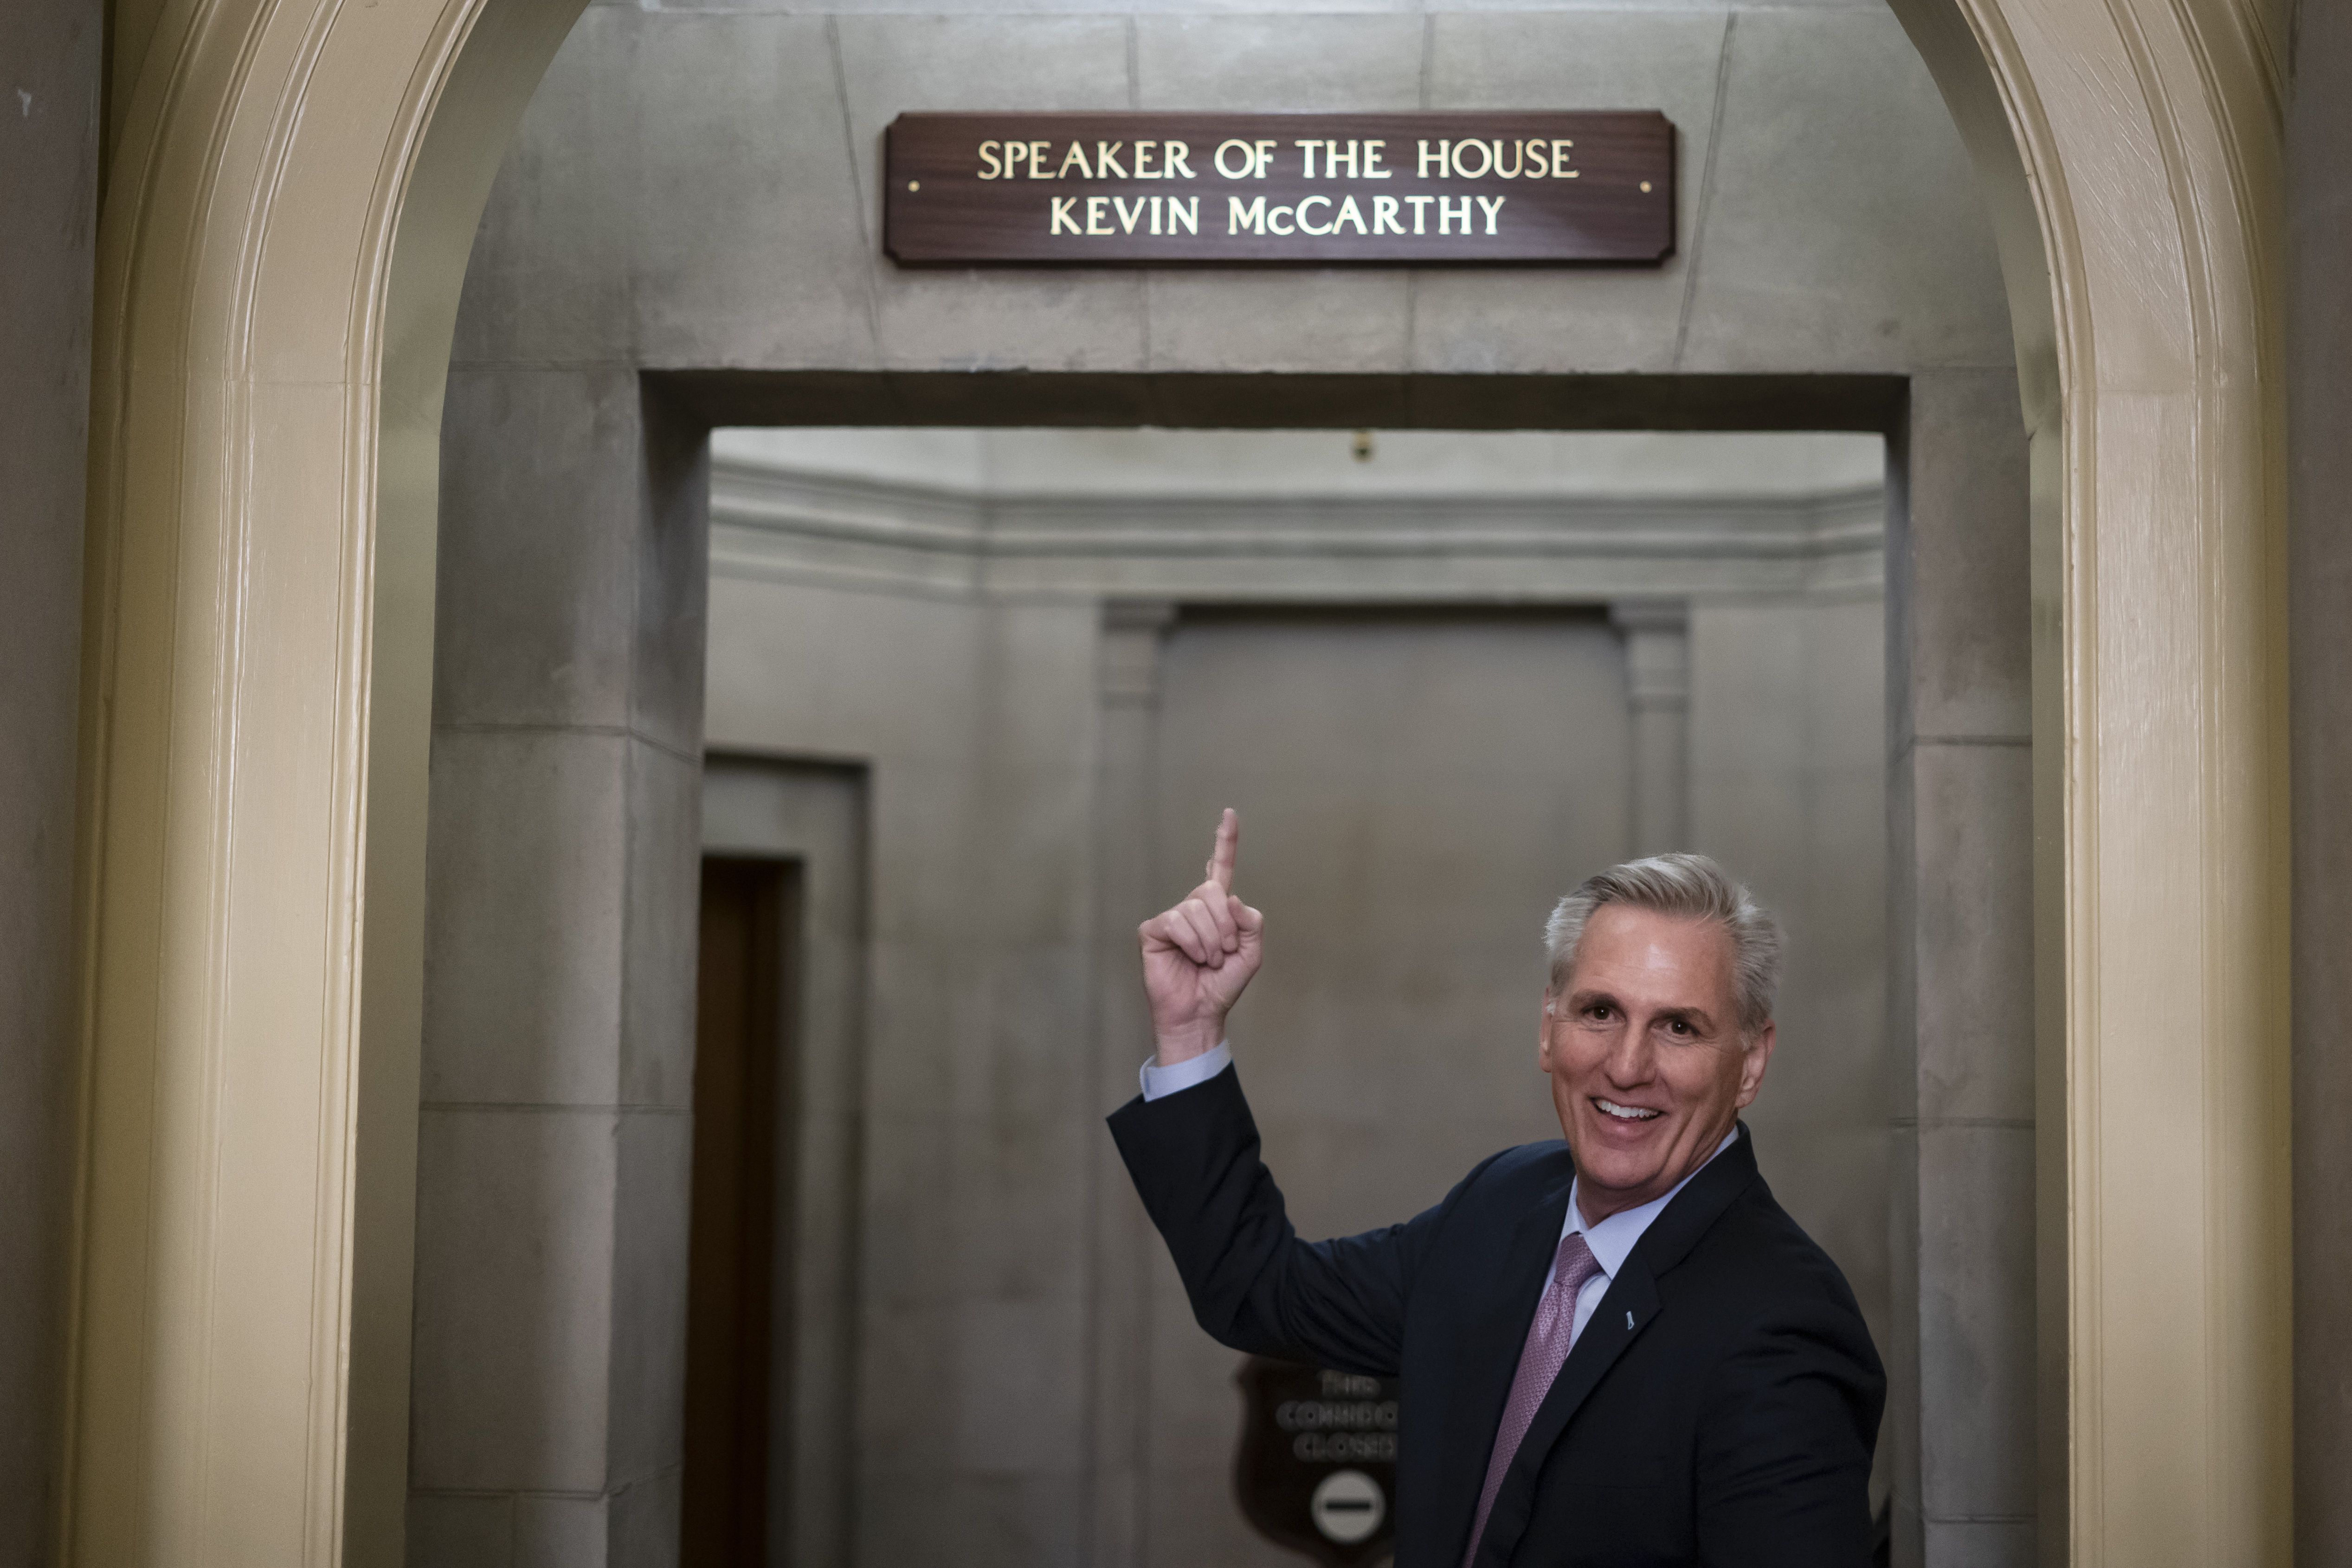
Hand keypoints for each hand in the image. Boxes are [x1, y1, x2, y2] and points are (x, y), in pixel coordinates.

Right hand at [1138, 809, 1264, 1063]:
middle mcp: (1193, 907)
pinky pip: (1177, 922)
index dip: (1225, 841)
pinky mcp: (1153, 930)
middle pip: (1213, 891)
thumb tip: (1229, 897)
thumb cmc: (1222, 984)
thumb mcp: (1251, 954)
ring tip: (1206, 962)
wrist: (1200, 1012)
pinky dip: (1191, 943)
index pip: (1221, 868)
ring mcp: (1172, 917)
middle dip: (1225, 926)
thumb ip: (1251, 922)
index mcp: (1218, 908)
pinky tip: (1191, 959)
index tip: (1229, 814)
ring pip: (1196, 909)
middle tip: (1222, 954)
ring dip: (1210, 942)